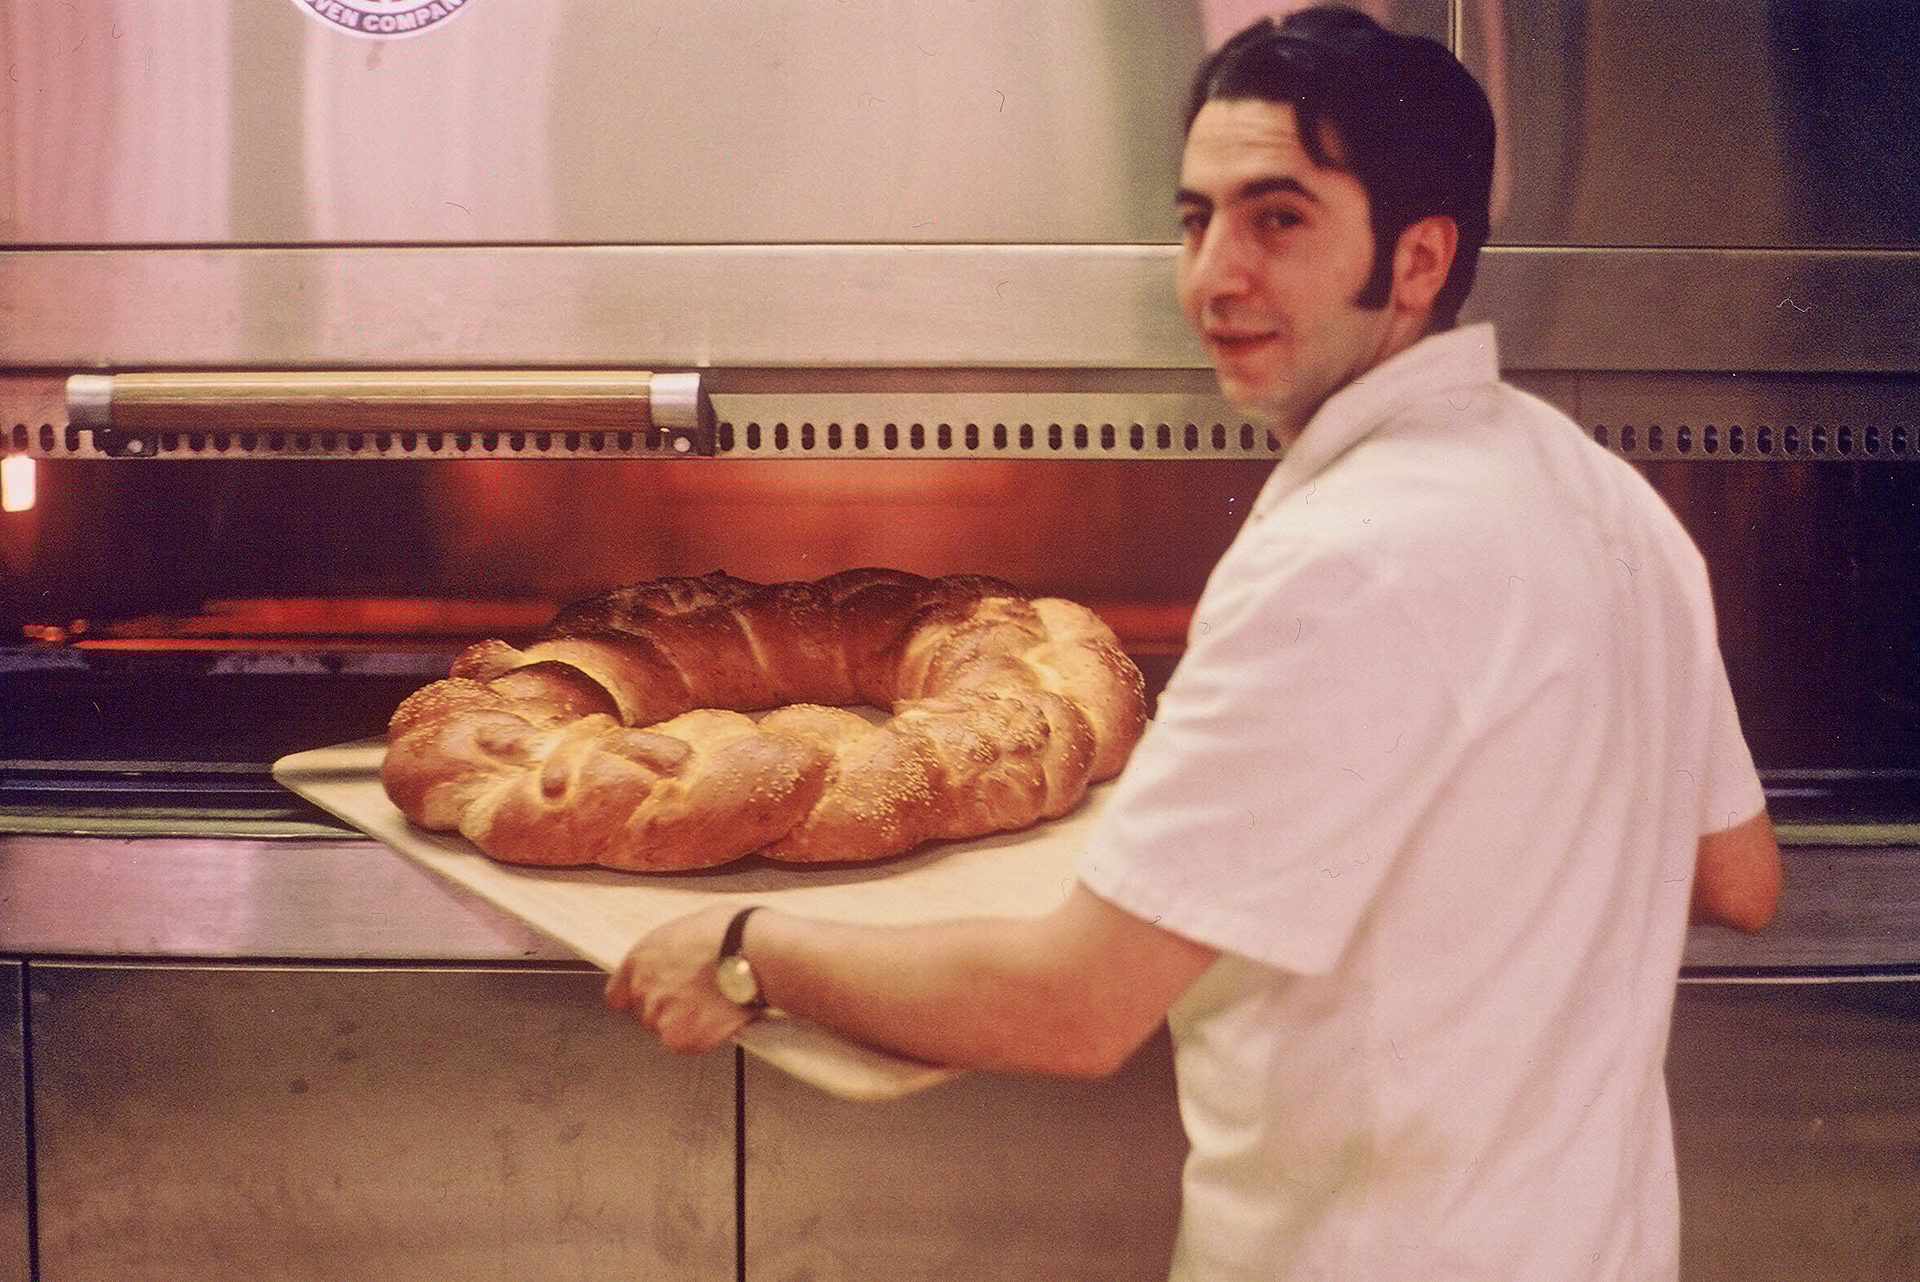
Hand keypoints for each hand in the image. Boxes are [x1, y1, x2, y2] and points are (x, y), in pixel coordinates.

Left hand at [605, 903, 757, 1053]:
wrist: (752, 950)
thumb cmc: (728, 932)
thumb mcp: (685, 930)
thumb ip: (668, 955)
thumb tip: (674, 962)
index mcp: (639, 960)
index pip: (618, 995)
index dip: (637, 999)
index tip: (654, 998)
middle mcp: (643, 989)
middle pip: (645, 1015)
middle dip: (668, 1010)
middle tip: (697, 998)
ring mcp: (660, 1016)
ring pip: (667, 1030)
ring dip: (686, 1024)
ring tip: (714, 1003)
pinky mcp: (681, 1038)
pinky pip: (688, 1044)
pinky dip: (704, 1036)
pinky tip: (721, 1016)